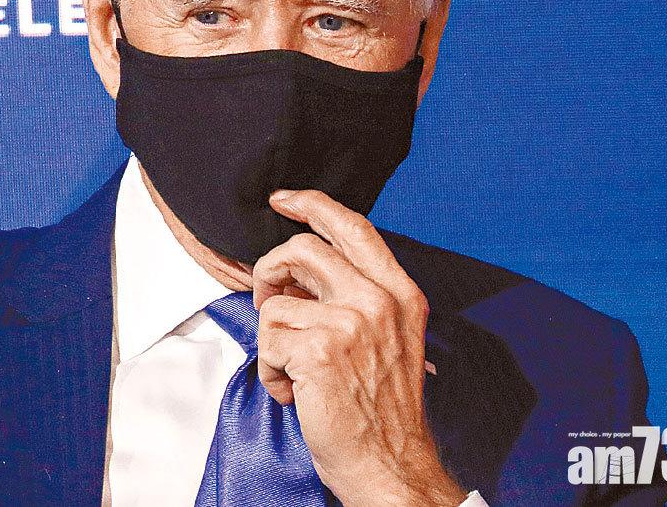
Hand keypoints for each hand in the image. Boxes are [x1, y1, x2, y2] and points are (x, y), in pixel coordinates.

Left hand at [252, 189, 466, 506]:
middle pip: (302, 249)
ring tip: (294, 371)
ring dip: (273, 340)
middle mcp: (379, 301)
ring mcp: (351, 323)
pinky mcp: (320, 350)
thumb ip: (356, 296)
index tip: (283, 199)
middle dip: (270, 273)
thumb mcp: (390, 338)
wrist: (392, 467)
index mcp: (399, 293)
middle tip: (269, 302)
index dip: (312, 204)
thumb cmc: (382, 410)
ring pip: (276, 302)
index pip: (352, 226)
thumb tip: (299, 271)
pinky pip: (266, 341)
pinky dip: (270, 371)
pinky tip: (294, 392)